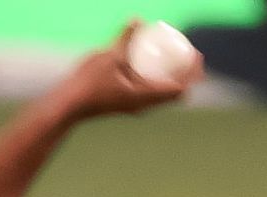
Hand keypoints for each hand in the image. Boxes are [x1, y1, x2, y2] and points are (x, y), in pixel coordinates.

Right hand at [55, 20, 203, 120]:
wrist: (69, 106)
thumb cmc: (88, 83)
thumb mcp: (109, 56)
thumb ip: (125, 38)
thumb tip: (137, 20)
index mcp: (145, 96)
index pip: (180, 89)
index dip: (192, 73)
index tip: (197, 56)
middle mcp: (144, 106)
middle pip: (176, 94)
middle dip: (186, 75)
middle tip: (190, 55)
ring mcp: (136, 107)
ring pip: (164, 95)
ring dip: (173, 78)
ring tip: (175, 60)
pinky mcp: (127, 104)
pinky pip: (152, 93)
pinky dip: (159, 80)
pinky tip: (152, 66)